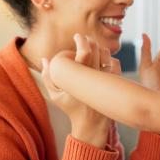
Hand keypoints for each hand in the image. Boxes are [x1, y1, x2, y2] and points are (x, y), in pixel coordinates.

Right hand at [42, 34, 112, 148]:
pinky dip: (108, 59)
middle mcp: (95, 77)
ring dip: (99, 48)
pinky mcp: (114, 82)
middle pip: (96, 49)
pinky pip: (114, 63)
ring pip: (106, 54)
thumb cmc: (71, 108)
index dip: (82, 40)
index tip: (77, 36)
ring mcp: (106, 79)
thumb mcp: (55, 95)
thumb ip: (47, 76)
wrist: (91, 123)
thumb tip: (44, 58)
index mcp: (79, 78)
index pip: (84, 51)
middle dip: (90, 41)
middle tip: (84, 40)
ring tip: (92, 49)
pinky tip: (102, 60)